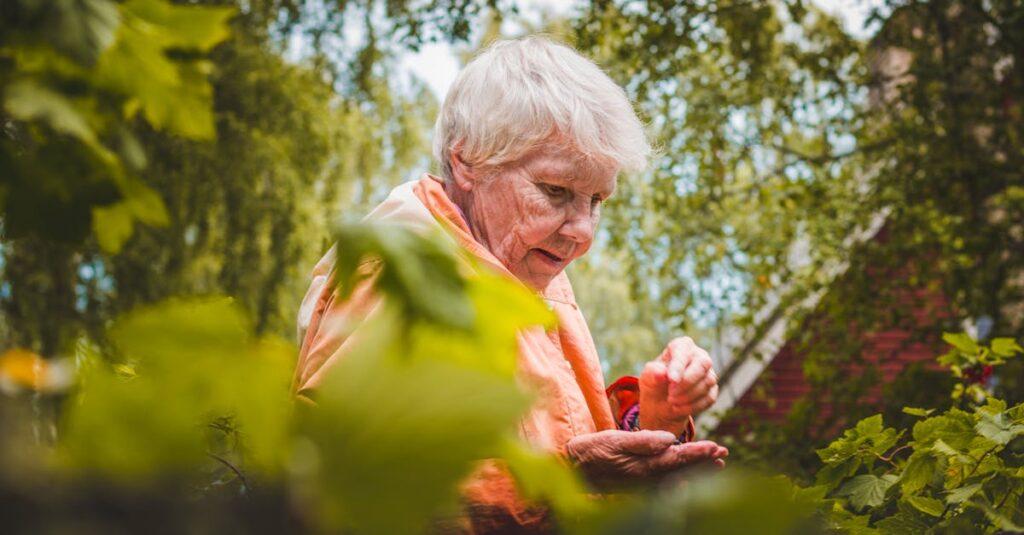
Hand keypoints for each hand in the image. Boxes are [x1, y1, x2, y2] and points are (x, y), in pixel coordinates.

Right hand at [565, 430, 727, 488]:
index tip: (715, 447)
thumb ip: (643, 441)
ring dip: (697, 470)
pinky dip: (682, 477)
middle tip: (723, 454)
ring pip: (677, 478)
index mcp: (643, 467)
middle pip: (683, 472)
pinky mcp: (638, 487)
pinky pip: (667, 484)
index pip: (678, 459)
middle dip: (704, 463)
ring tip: (715, 464)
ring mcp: (643, 486)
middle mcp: (647, 480)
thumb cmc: (592, 451)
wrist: (572, 470)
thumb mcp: (614, 440)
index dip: (698, 453)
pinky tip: (688, 476)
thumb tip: (670, 439)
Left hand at [640, 337, 717, 434]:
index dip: (679, 366)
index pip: (684, 351)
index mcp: (682, 346)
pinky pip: (709, 398)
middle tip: (670, 395)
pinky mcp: (712, 390)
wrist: (661, 402)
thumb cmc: (654, 383)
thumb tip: (661, 373)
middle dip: (687, 382)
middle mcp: (699, 356)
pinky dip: (693, 406)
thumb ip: (652, 373)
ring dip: (688, 396)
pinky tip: (678, 408)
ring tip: (671, 401)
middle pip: (703, 364)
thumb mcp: (647, 378)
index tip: (671, 380)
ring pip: (707, 382)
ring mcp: (709, 373)